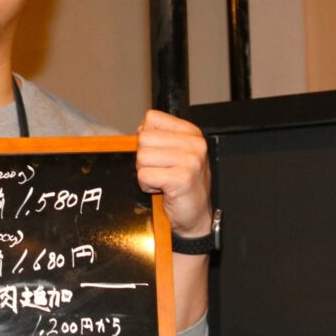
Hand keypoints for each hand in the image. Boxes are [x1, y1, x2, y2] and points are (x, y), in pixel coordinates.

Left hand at [136, 109, 211, 236]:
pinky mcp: (182, 178)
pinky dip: (146, 185)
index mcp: (191, 133)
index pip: (152, 118)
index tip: (160, 155)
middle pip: (144, 138)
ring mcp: (191, 161)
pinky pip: (144, 175)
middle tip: (160, 171)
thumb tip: (139, 129)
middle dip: (144, 158)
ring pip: (142, 156)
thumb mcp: (174, 154)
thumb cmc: (181, 185)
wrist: (195, 216)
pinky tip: (162, 190)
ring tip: (161, 180)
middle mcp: (195, 144)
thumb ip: (158, 137)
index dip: (147, 138)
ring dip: (145, 173)